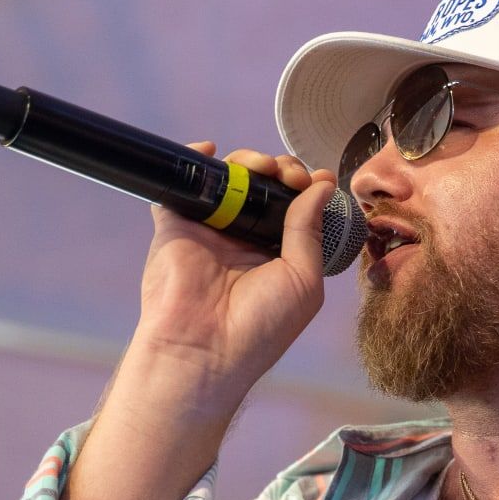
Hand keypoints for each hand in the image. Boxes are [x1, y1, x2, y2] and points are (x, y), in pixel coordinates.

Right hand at [54, 144, 336, 499]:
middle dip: (281, 170)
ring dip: (248, 161)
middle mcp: (244, 240)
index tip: (315, 180)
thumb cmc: (259, 328)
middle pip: (264, 186)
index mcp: (277, 256)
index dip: (306, 187)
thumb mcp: (303, 280)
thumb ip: (310, 230)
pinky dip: (194, 159)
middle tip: (288, 175)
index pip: (295, 208)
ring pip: (230, 178)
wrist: (204, 349)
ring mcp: (210, 230)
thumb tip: (321, 185)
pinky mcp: (177, 224)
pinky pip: (183, 183)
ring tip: (261, 168)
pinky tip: (210, 150)